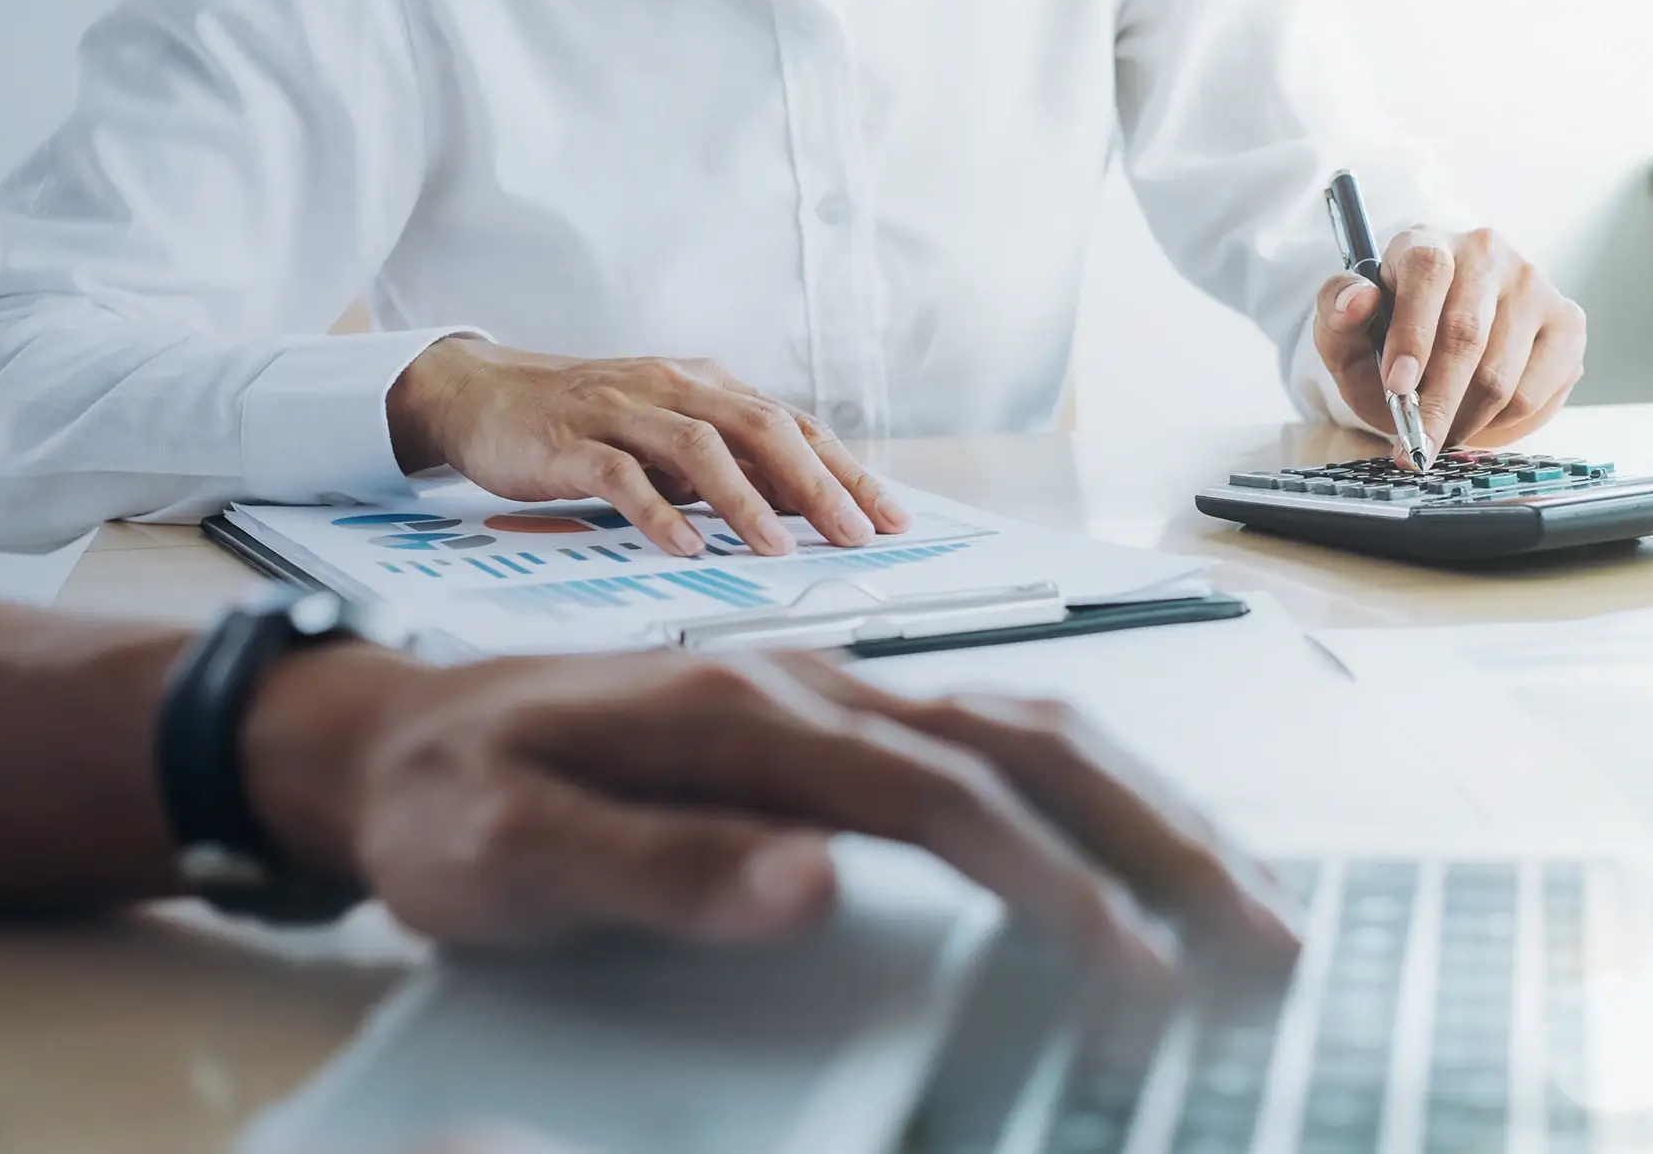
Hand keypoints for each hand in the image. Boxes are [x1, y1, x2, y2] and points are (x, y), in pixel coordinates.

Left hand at [242, 646, 1301, 980]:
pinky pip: (997, 744)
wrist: (389, 736)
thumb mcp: (508, 857)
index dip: (1052, 881)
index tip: (1135, 968)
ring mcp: (832, 694)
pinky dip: (1093, 794)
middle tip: (1263, 935)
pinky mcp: (834, 721)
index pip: (943, 797)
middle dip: (1160, 837)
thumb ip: (654, 872)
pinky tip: (1129, 843)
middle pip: (1031, 742)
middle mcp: (814, 686)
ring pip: (1034, 731)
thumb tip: (813, 887)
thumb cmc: (448, 806)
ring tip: (1241, 896)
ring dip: (1148, 808)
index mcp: (748, 718)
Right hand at [387, 339, 908, 557]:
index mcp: (708, 386)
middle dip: (816, 485)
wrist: (482, 394)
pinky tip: (684, 547)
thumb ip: (729, 465)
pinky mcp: (571, 441)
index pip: (794, 425)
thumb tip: (804, 510)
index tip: (891, 518)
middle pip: (761, 428)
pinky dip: (656, 512)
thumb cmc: (586, 423)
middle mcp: (674, 387)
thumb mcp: (668, 436)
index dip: (847, 471)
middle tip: (854, 536)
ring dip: (745, 502)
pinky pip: (621, 474)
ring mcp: (621, 410)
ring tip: (779, 549)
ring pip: (699, 448)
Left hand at [1313, 230, 1585, 464]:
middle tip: (1416, 446)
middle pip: (1467, 334)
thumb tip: (1358, 299)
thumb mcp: (1347, 331)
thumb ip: (1336, 313)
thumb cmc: (1388, 337)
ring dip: (1465, 420)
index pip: (1427, 273)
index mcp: (1427, 242)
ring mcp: (1533, 284)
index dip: (1412, 334)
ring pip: (1501, 373)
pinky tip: (1479, 420)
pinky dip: (1503, 423)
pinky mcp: (1567, 322)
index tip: (1397, 387)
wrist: (1440, 343)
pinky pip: (1536, 391)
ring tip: (1442, 433)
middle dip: (1436, 403)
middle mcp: (1486, 252)